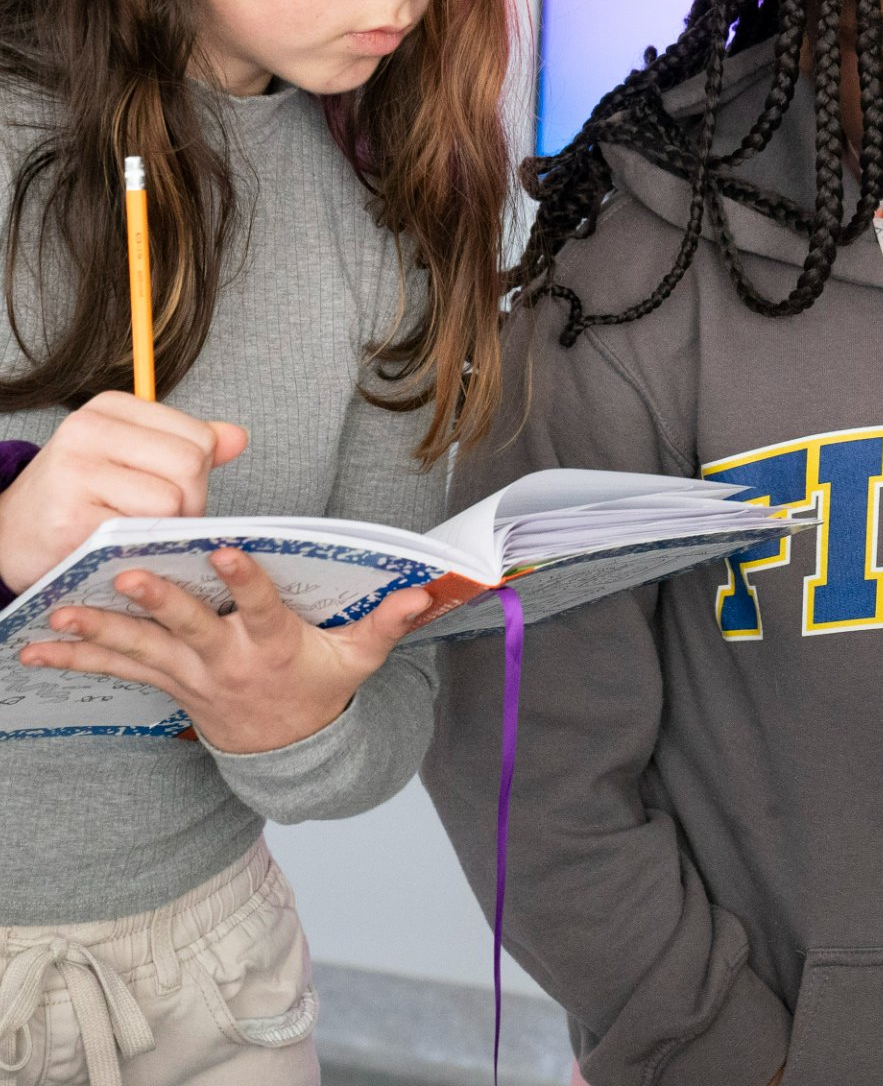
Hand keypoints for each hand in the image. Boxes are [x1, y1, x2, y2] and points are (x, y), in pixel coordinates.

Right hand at [0, 393, 249, 593]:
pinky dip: (140, 546)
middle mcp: (87, 430)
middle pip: (190, 466)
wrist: (7, 535)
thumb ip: (187, 445)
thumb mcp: (131, 455)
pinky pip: (139, 533)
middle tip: (160, 518)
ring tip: (136, 530)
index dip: (200, 473)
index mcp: (110, 407)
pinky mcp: (69, 518)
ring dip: (166, 528)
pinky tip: (117, 545)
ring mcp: (74, 472)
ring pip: (170, 501)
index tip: (172, 489)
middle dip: (190, 502)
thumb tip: (239, 437)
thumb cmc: (79, 495)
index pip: (200, 436)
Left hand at [19, 548, 428, 752]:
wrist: (284, 755)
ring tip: (60, 613)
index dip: (243, 579)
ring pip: (142, 652)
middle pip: (188, 629)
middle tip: (125, 577)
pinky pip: (117, 672)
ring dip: (98, 634)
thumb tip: (424, 592)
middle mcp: (227, 662)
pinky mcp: (167, 685)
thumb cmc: (321, 690)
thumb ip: (387, 623)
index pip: (259, 608)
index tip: (223, 548)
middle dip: (157, 603)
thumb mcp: (359, 659)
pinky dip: (75, 660)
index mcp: (275, 646)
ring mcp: (191, 677)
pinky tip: (35, 648)